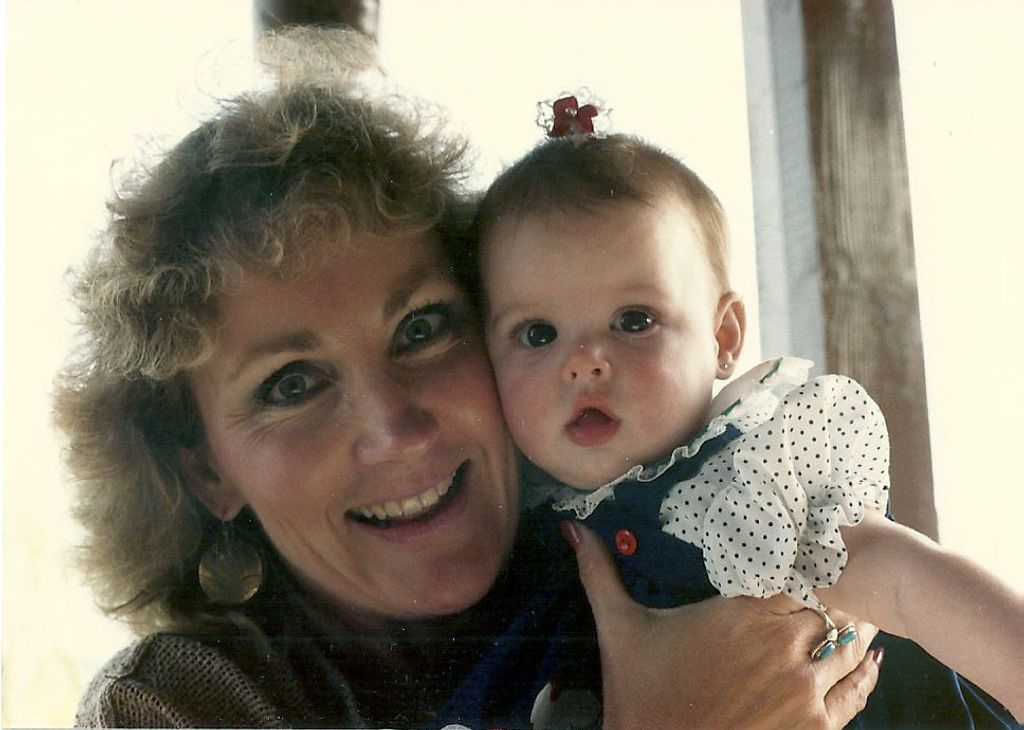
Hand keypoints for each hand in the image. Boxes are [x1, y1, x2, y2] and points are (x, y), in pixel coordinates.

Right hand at [565, 522, 882, 729]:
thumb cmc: (640, 694)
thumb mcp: (618, 628)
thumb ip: (600, 573)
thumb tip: (572, 528)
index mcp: (740, 612)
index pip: (795, 572)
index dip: (806, 561)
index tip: (810, 548)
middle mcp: (781, 644)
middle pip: (828, 605)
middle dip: (833, 592)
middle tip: (842, 577)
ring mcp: (804, 688)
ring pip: (848, 646)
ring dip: (853, 629)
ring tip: (861, 612)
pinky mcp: (817, 728)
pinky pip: (855, 693)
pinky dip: (863, 675)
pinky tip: (867, 662)